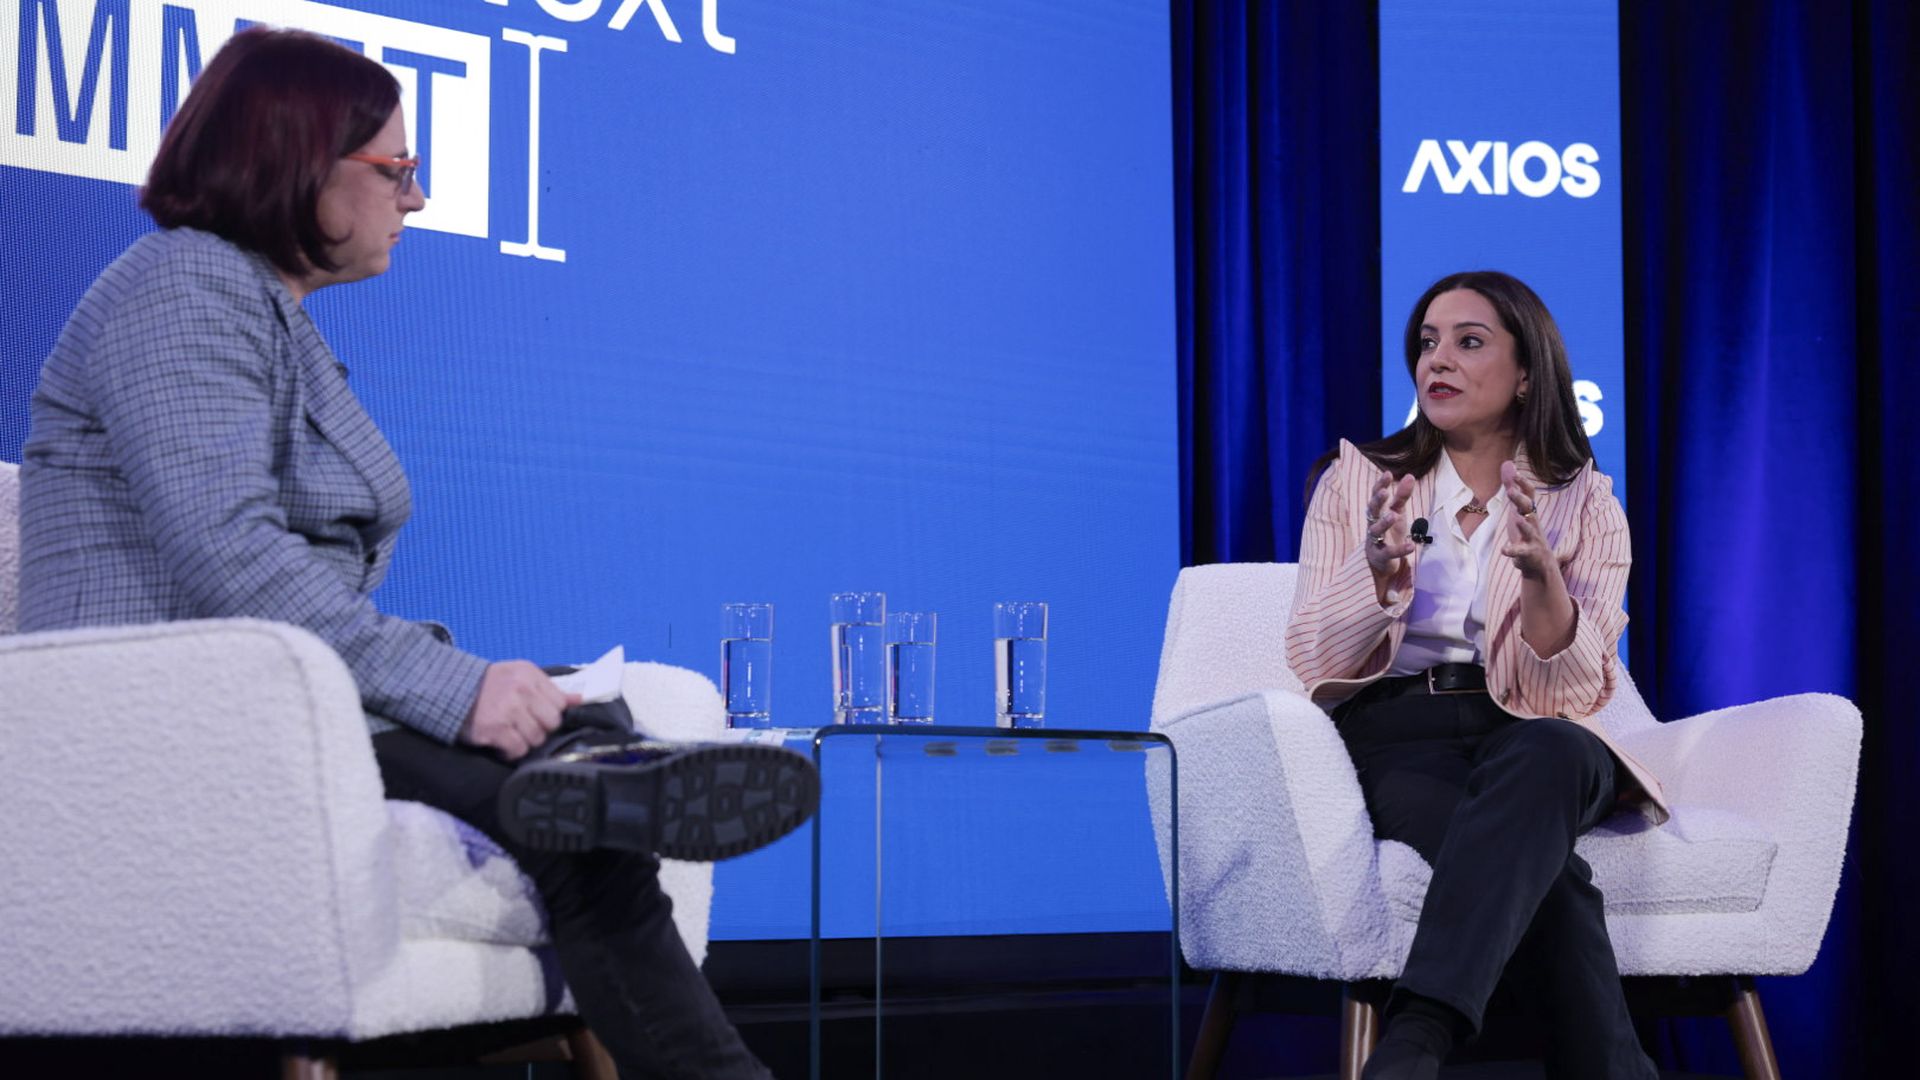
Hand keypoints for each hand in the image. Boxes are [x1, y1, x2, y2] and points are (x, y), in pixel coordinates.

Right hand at [460, 660, 580, 760]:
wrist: (451, 690)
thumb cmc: (489, 685)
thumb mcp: (520, 676)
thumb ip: (549, 688)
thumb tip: (579, 699)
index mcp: (529, 675)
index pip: (560, 703)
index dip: (551, 713)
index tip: (539, 715)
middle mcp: (521, 690)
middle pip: (551, 722)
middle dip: (541, 728)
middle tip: (525, 725)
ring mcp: (508, 711)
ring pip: (537, 738)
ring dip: (525, 740)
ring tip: (512, 732)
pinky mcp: (495, 729)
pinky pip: (518, 749)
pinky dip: (511, 751)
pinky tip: (502, 743)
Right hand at [1364, 468, 1417, 576]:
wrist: (1382, 561)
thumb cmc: (1389, 532)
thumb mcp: (1397, 512)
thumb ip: (1402, 496)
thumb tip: (1410, 475)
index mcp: (1377, 512)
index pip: (1375, 496)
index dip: (1380, 485)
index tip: (1388, 474)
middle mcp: (1373, 524)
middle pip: (1372, 511)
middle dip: (1377, 502)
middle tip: (1384, 493)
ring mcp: (1375, 540)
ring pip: (1376, 530)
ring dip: (1384, 523)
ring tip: (1394, 515)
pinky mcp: (1381, 556)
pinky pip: (1390, 552)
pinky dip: (1400, 549)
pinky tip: (1411, 545)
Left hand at [1499, 460, 1558, 582]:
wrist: (1540, 562)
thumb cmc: (1527, 530)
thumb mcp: (1519, 508)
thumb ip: (1513, 487)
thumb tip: (1508, 463)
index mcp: (1529, 510)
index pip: (1530, 494)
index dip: (1523, 484)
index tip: (1516, 474)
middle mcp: (1533, 522)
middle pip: (1529, 508)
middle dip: (1520, 499)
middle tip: (1510, 491)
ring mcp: (1532, 538)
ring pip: (1529, 530)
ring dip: (1523, 525)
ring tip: (1517, 519)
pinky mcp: (1528, 553)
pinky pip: (1520, 551)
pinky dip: (1512, 550)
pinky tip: (1504, 550)